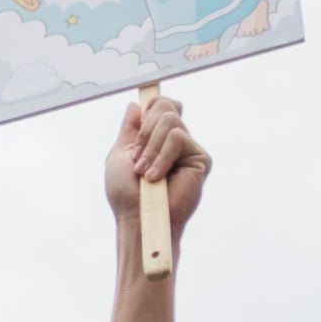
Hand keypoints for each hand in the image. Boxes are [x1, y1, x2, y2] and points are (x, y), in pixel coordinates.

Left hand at [102, 92, 209, 237]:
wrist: (138, 217)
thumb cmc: (126, 194)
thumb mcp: (120, 155)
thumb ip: (129, 129)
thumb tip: (136, 104)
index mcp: (156, 139)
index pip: (160, 105)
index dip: (150, 108)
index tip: (138, 126)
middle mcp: (174, 142)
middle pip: (165, 106)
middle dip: (145, 131)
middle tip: (137, 159)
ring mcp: (188, 150)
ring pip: (171, 120)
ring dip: (150, 147)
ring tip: (145, 172)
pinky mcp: (200, 159)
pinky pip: (178, 138)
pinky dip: (161, 156)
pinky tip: (157, 177)